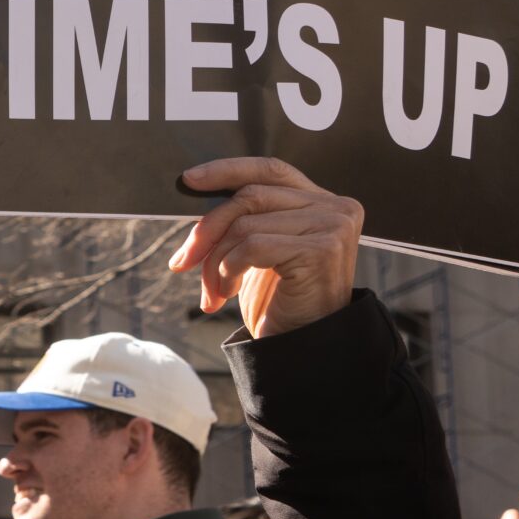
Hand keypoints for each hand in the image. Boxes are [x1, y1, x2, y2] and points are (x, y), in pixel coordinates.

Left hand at [168, 158, 363, 336]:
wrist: (301, 349)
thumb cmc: (279, 302)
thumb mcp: (257, 251)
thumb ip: (242, 217)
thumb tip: (194, 187)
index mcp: (322, 202)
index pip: (270, 170)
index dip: (227, 170)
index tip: (189, 180)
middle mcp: (335, 208)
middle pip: (250, 196)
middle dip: (207, 230)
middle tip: (182, 261)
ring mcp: (333, 227)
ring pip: (245, 224)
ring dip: (215, 261)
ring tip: (214, 291)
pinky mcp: (321, 250)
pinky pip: (252, 246)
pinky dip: (228, 269)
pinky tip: (229, 292)